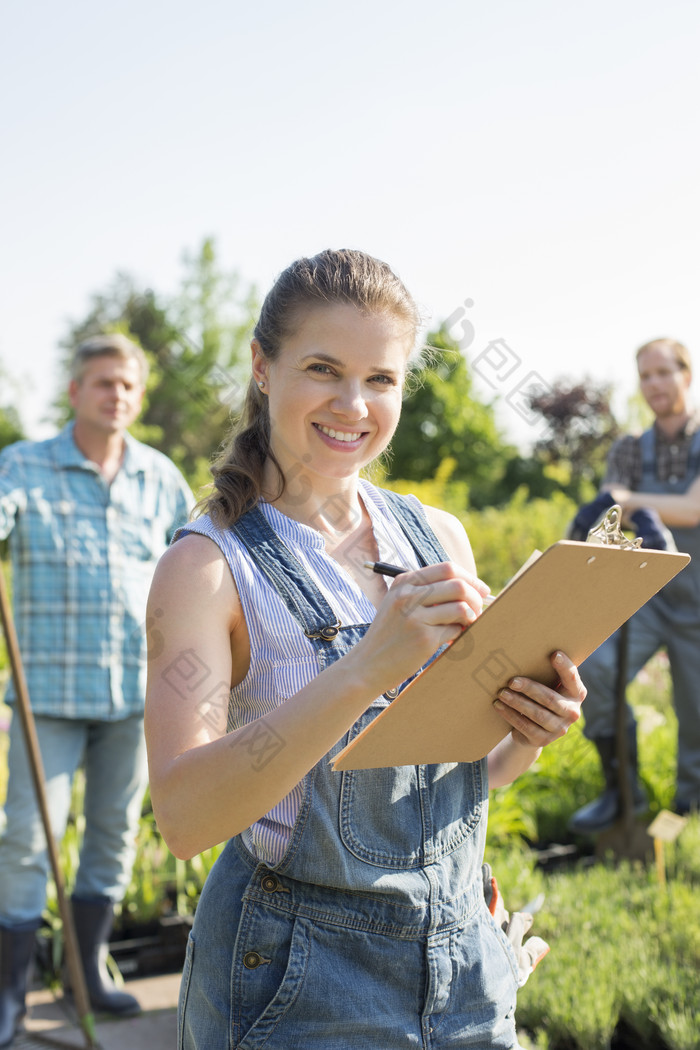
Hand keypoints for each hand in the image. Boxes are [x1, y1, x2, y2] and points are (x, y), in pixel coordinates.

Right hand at [357, 561, 489, 694]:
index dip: (470, 578)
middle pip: (458, 585)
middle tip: (479, 609)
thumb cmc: (389, 634)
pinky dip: (459, 634)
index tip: (481, 589)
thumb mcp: (398, 603)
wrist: (368, 664)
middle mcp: (408, 595)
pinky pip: (455, 630)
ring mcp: (415, 616)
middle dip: (476, 597)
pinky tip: (451, 639)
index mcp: (404, 582)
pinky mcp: (424, 638)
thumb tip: (468, 587)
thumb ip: (425, 592)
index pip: (447, 568)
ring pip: (461, 607)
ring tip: (467, 625)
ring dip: (472, 617)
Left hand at [492, 651, 584, 748]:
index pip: (572, 678)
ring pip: (537, 714)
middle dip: (529, 689)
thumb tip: (524, 649)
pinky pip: (526, 727)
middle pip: (550, 699)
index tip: (553, 654)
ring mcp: (559, 728)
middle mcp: (572, 712)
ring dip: (517, 703)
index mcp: (576, 693)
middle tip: (511, 681)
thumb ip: (546, 671)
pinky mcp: (544, 740)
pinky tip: (499, 706)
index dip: (564, 666)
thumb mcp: (547, 684)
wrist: (534, 728)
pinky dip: (510, 715)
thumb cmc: (540, 696)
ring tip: (502, 693)